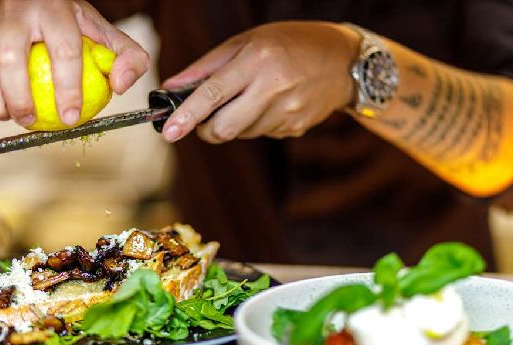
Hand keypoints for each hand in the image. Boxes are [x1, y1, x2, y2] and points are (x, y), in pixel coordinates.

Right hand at [0, 0, 149, 126]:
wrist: (39, 1)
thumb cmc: (77, 26)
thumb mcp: (109, 35)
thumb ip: (129, 59)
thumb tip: (120, 86)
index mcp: (57, 11)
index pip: (63, 50)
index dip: (68, 88)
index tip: (71, 117)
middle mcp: (21, 14)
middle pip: (11, 57)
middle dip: (21, 97)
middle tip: (34, 122)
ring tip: (15, 119)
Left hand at [162, 21, 358, 142]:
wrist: (343, 61)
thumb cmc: (290, 43)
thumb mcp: (247, 41)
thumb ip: (207, 67)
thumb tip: (172, 87)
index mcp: (258, 61)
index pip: (213, 94)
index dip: (188, 115)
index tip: (169, 132)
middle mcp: (274, 89)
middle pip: (225, 128)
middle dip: (207, 130)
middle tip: (205, 120)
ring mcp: (288, 112)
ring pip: (242, 134)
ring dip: (235, 122)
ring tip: (253, 97)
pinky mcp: (296, 128)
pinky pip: (261, 134)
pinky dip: (256, 123)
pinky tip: (272, 104)